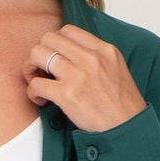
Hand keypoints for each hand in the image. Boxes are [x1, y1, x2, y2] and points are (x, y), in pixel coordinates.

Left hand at [23, 23, 146, 131]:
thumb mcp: (117, 70)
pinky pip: (36, 84)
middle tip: (41, 70)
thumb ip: (97, 58)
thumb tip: (71, 55)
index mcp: (104, 50)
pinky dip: (32, 92)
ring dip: (31, 68)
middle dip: (40, 53)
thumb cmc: (122, 107)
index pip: (68, 30)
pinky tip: (41, 99)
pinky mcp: (68, 95)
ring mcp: (78, 75)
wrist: (128, 130)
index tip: (55, 57)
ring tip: (37, 82)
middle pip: (49, 38)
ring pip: (38, 54)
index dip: (55, 42)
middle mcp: (91, 58)